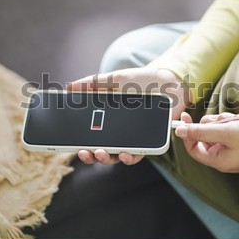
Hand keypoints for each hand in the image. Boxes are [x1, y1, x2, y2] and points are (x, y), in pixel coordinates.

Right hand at [68, 67, 189, 164]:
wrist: (169, 80)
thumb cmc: (141, 80)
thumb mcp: (115, 79)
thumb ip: (93, 83)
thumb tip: (69, 87)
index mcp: (108, 119)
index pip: (91, 136)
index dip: (81, 144)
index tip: (72, 146)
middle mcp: (119, 132)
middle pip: (101, 150)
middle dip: (91, 156)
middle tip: (85, 152)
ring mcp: (133, 138)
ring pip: (117, 156)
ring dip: (107, 159)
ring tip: (102, 153)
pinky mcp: (149, 142)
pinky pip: (138, 154)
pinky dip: (130, 157)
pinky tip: (124, 154)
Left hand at [175, 112, 238, 172]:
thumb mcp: (225, 132)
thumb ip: (200, 131)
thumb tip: (179, 131)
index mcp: (218, 161)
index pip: (192, 148)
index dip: (187, 132)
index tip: (184, 116)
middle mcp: (224, 159)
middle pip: (205, 137)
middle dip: (212, 124)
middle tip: (223, 119)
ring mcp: (233, 152)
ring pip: (217, 131)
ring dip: (224, 122)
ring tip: (237, 120)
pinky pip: (228, 131)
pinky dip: (233, 123)